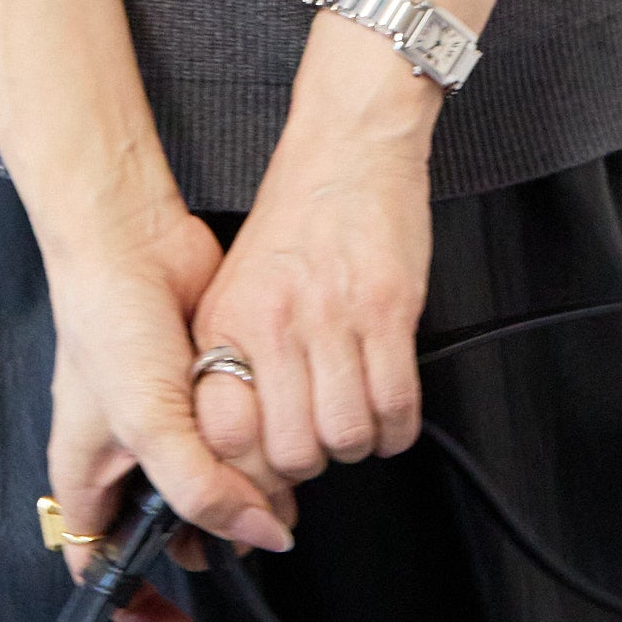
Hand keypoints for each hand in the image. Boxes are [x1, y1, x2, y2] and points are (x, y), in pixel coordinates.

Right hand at [44, 194, 294, 621]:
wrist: (129, 242)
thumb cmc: (107, 326)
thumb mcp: (150, 426)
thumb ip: (204, 492)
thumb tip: (265, 536)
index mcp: (87, 485)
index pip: (109, 580)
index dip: (150, 620)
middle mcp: (123, 466)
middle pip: (175, 538)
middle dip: (219, 539)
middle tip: (254, 523)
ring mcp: (163, 431)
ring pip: (214, 492)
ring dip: (245, 490)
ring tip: (264, 469)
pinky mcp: (198, 399)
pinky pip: (234, 443)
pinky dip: (256, 445)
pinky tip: (268, 426)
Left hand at [189, 21, 437, 484]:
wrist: (346, 147)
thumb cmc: (294, 217)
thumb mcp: (236, 286)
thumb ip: (234, 359)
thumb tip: (246, 442)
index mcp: (225, 322)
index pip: (224, 436)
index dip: (249, 472)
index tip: (265, 474)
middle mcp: (272, 324)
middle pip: (291, 453)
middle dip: (312, 462)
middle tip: (318, 441)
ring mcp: (331, 318)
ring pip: (347, 438)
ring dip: (357, 444)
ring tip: (356, 420)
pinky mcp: (388, 310)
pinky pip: (397, 407)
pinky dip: (397, 428)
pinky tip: (389, 411)